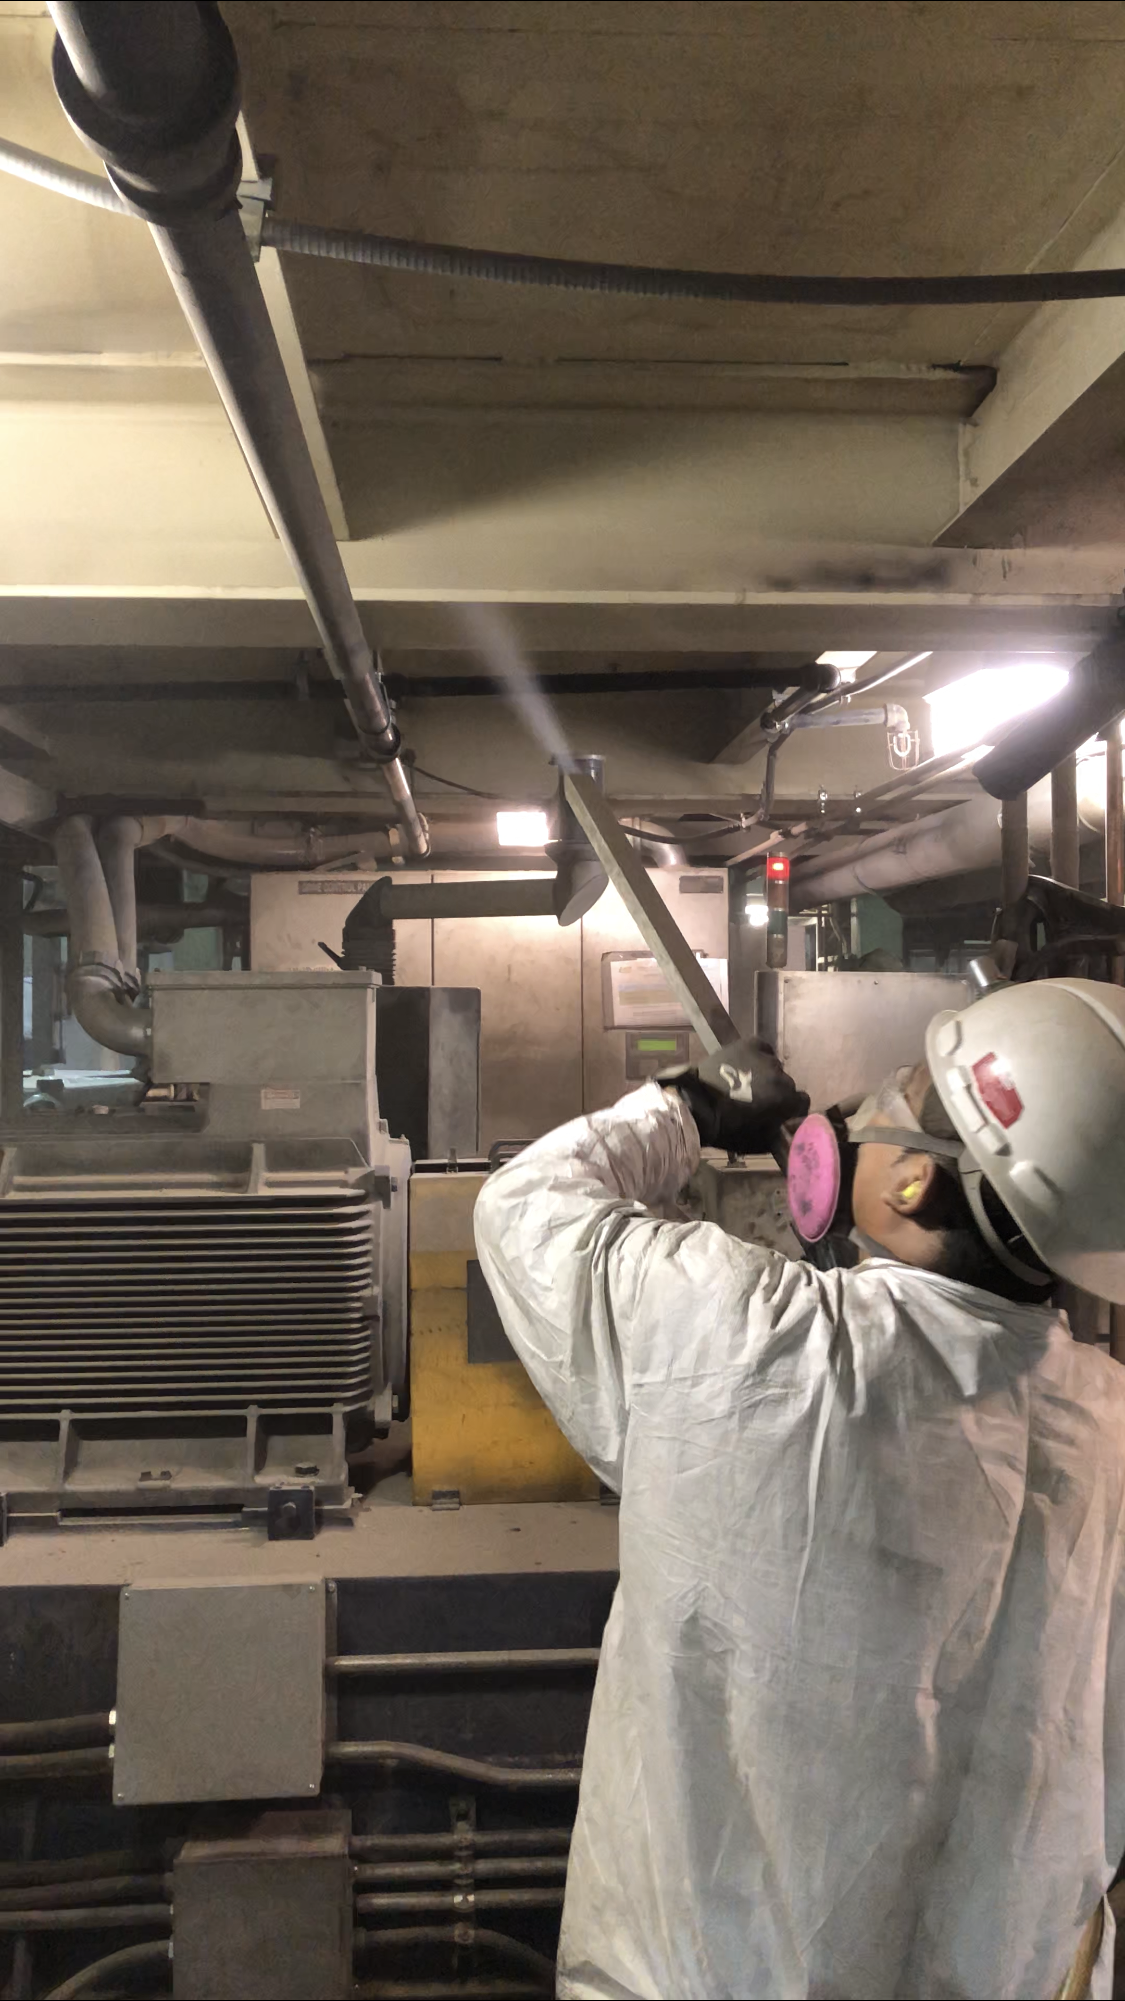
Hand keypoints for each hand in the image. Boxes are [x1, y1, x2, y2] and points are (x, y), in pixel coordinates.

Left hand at [659, 1036, 808, 1153]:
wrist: (697, 1105)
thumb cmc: (728, 1129)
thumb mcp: (759, 1141)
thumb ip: (779, 1133)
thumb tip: (787, 1130)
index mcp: (786, 1100)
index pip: (802, 1102)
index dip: (791, 1108)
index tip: (780, 1113)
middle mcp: (781, 1076)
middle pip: (786, 1084)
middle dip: (776, 1092)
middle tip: (758, 1099)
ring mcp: (765, 1058)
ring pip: (773, 1067)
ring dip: (764, 1075)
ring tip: (747, 1082)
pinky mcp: (749, 1044)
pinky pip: (763, 1049)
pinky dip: (758, 1056)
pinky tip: (747, 1064)